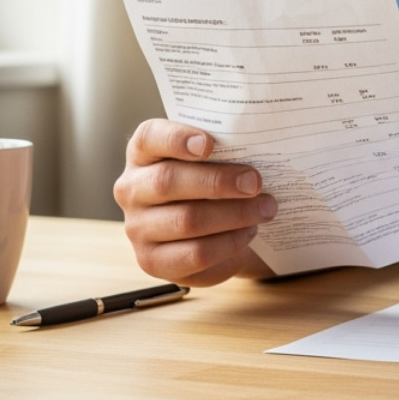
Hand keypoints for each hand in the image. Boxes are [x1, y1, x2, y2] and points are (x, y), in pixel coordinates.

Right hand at [113, 118, 277, 285]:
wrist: (210, 230)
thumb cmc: (212, 182)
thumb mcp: (214, 159)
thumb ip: (224, 148)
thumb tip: (258, 145)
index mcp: (143, 153)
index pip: (149, 138)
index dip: (177, 139)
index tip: (209, 143)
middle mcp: (132, 189)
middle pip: (168, 182)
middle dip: (218, 181)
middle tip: (255, 182)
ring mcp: (137, 227)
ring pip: (186, 220)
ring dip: (234, 214)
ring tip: (266, 208)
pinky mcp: (152, 261)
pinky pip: (195, 254)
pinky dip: (229, 242)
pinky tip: (249, 231)